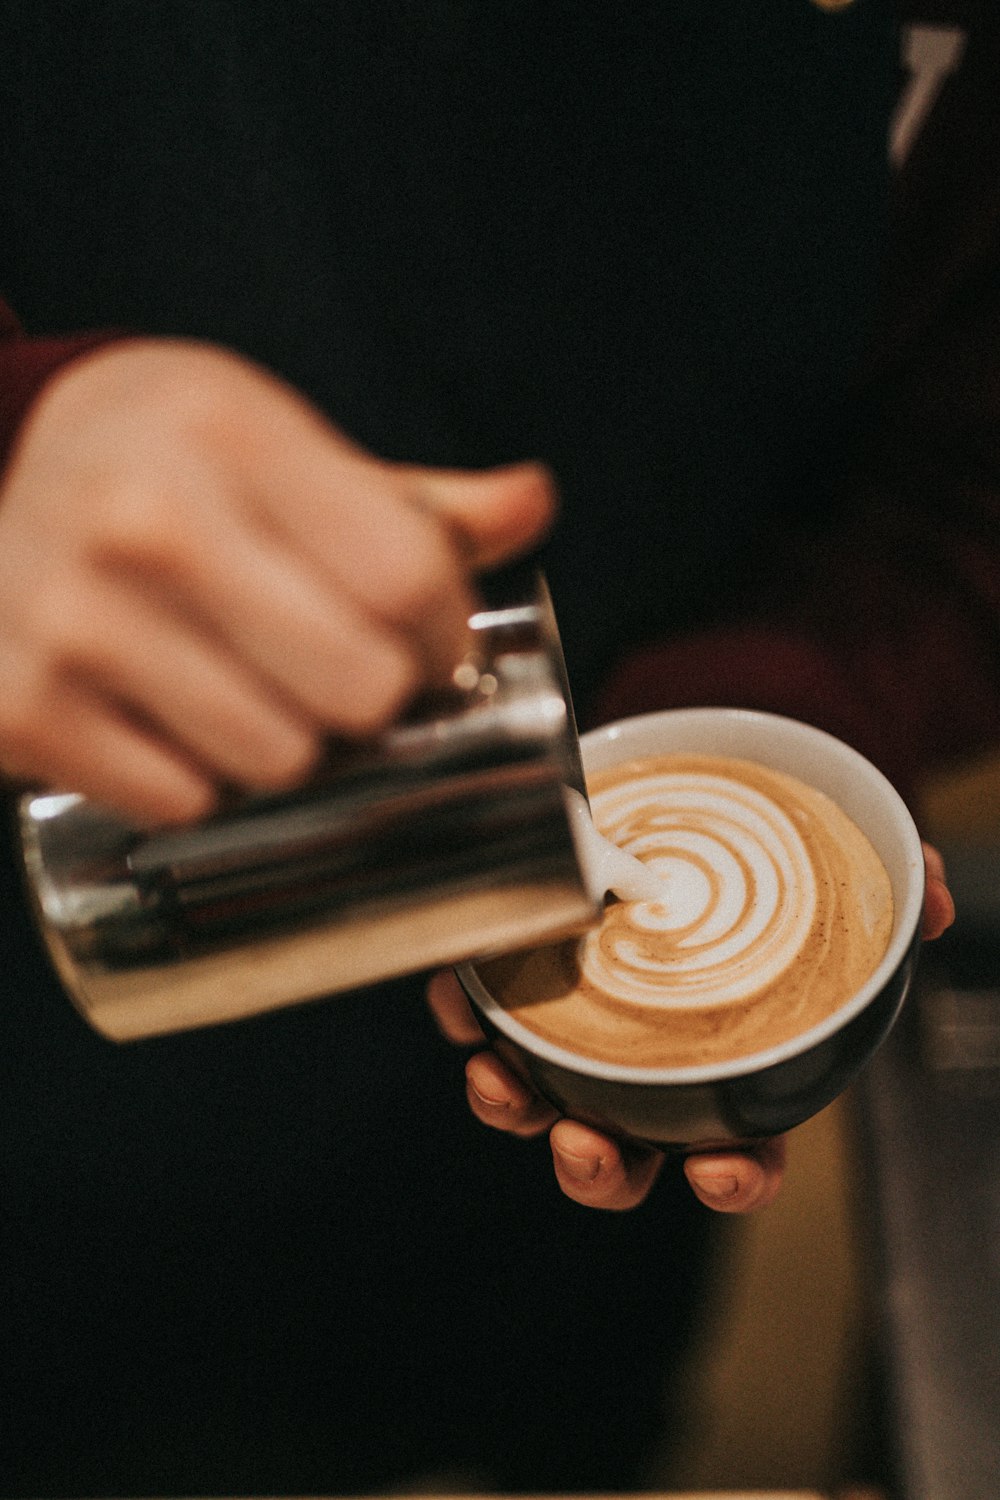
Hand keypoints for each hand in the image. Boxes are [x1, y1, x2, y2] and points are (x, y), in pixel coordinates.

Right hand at [0, 339, 552, 822]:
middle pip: (359, 686)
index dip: (446, 639)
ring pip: (277, 760)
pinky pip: (180, 802)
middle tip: (346, 679)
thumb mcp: (280, 444)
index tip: (433, 648)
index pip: (408, 580)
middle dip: (378, 701)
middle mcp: (146, 522)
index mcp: (233, 436)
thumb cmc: (168, 462)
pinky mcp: (20, 709)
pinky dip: (200, 784)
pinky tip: (178, 724)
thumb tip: (533, 504)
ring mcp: (73, 622)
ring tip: (259, 696)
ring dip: (293, 750)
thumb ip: (411, 498)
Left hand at [427, 841, 955, 1212]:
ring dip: (511, 1105)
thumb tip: (932, 899)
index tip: (715, 1170)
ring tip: (496, 1077)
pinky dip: (466, 1013)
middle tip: (583, 1142)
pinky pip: (487, 1015)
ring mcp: (582, 1029)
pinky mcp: (528, 978)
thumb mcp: (842, 869)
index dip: (732, 1181)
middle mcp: (652, 1067)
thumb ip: (896, 889)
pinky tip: (460, 989)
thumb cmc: (778, 858)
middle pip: (624, 1156)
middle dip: (597, 1169)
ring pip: (539, 1102)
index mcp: (734, 1068)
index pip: (741, 1156)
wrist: (708, 792)